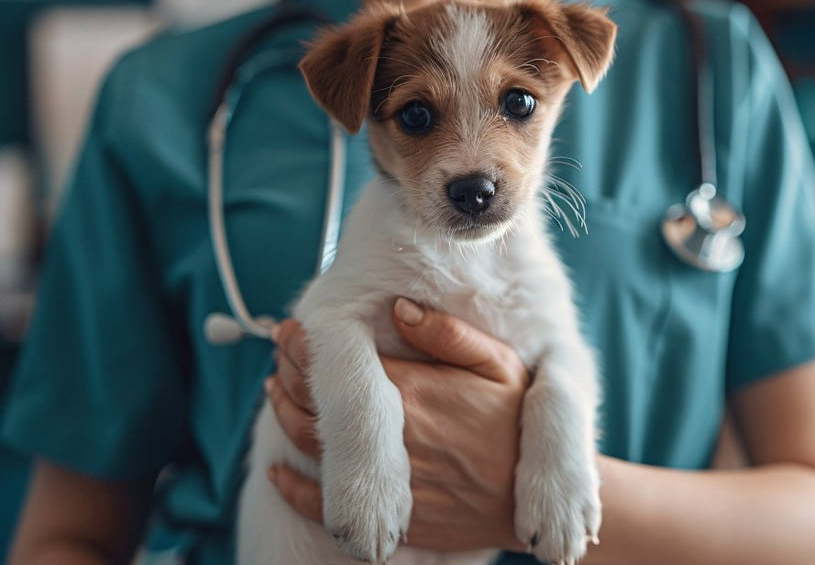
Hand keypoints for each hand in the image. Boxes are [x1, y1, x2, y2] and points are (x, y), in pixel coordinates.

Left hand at [266, 299, 530, 552]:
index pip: (344, 364)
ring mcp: (387, 478)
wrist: (532, 498)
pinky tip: (280, 470)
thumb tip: (400, 307)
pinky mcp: (387, 513)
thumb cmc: (517, 426)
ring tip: (277, 392)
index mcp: (415, 394)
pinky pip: (325, 505)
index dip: (307, 345)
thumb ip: (450, 335)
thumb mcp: (500, 367)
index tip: (290, 329)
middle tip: (279, 353)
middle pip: (320, 402)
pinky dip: (293, 487)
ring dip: (286, 415)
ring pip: (315, 447)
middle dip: (290, 372)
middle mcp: (392, 436)